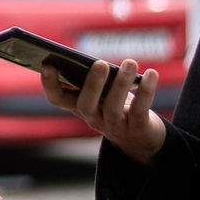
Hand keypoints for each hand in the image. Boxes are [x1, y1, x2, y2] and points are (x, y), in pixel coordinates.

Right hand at [42, 59, 165, 165]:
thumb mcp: (103, 93)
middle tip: (101, 63)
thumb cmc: (117, 105)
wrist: (141, 138)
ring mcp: (114, 127)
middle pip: (85, 105)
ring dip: (122, 83)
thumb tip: (98, 61)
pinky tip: (151, 74)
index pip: (57, 99)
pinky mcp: (137, 129)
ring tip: (130, 62)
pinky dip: (146, 91)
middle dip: (92, 84)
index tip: (48, 64)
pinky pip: (140, 110)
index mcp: (79, 106)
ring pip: (113, 107)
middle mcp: (93, 119)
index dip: (50, 84)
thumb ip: (96, 79)